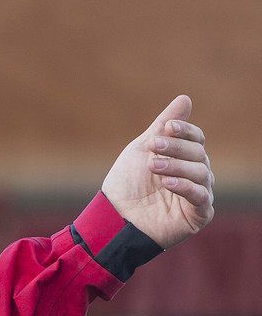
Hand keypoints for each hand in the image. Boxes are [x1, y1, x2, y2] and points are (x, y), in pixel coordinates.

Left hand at [100, 96, 214, 248]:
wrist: (113, 216)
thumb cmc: (126, 183)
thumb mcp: (142, 149)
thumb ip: (163, 126)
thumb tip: (185, 98)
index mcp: (184, 158)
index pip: (196, 139)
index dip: (184, 131)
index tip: (166, 127)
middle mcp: (195, 175)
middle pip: (199, 154)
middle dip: (176, 148)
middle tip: (153, 147)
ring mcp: (198, 195)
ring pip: (202, 173)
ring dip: (176, 166)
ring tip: (153, 166)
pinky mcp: (198, 215)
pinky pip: (201, 197)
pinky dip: (186, 187)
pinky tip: (167, 183)